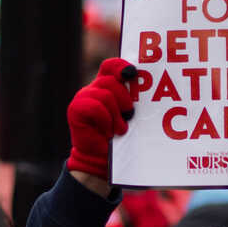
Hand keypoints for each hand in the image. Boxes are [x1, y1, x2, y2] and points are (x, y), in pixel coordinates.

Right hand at [67, 58, 135, 185]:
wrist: (100, 159)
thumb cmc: (119, 138)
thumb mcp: (128, 117)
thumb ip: (133, 102)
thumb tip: (152, 93)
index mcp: (106, 87)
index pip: (110, 66)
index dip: (120, 66)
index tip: (133, 73)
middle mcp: (93, 89)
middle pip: (111, 81)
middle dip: (125, 100)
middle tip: (129, 116)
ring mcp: (82, 98)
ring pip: (105, 95)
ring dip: (116, 115)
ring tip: (119, 129)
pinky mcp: (75, 109)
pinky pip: (95, 107)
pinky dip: (105, 120)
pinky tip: (108, 131)